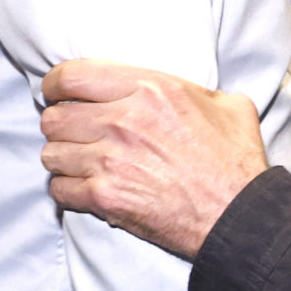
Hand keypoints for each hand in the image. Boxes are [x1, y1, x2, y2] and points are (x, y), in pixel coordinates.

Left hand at [40, 60, 266, 258]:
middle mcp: (123, 120)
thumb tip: (184, 90)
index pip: (73, 76)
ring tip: (78, 162)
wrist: (239, 215)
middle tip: (73, 132)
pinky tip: (84, 188)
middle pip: (54, 116)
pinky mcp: (106, 198)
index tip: (57, 92)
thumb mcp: (227, 105)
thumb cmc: (236, 161)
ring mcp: (110, 161)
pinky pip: (59, 189)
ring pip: (51, 153)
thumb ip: (195, 90)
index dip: (56, 84)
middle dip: (59, 124)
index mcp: (149, 89)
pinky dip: (67, 190)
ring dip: (62, 158)